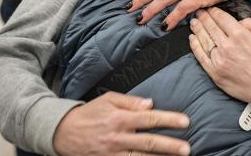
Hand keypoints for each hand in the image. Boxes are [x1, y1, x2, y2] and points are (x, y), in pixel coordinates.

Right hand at [53, 91, 190, 155]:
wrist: (63, 133)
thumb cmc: (89, 114)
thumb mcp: (108, 99)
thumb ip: (130, 102)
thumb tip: (151, 104)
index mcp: (120, 118)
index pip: (149, 119)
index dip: (169, 119)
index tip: (185, 121)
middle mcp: (118, 137)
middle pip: (149, 142)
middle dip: (170, 146)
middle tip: (186, 148)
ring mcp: (113, 153)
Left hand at [188, 8, 250, 104]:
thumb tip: (237, 22)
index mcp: (239, 35)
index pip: (221, 18)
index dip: (214, 12)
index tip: (210, 9)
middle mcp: (227, 46)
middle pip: (210, 27)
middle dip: (203, 18)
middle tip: (198, 12)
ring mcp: (219, 60)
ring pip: (204, 40)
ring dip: (197, 29)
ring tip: (193, 22)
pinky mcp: (215, 73)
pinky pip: (201, 57)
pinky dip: (195, 46)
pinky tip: (192, 39)